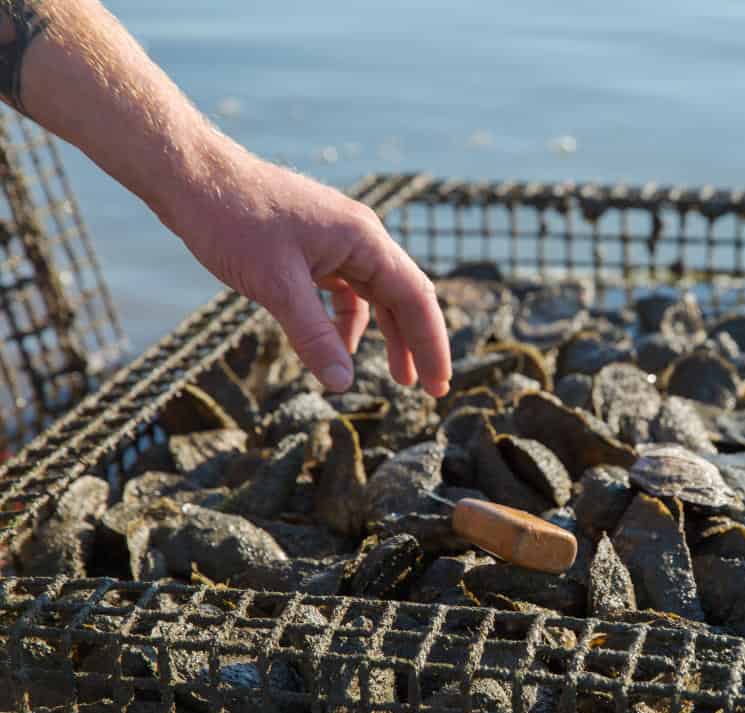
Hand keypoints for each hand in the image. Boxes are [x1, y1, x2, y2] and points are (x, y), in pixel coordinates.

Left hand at [161, 145, 450, 396]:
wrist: (192, 177)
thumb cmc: (234, 220)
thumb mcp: (276, 286)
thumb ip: (314, 336)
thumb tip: (342, 383)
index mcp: (364, 240)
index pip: (416, 298)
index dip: (431, 345)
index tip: (438, 386)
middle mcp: (360, 238)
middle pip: (405, 297)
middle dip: (418, 343)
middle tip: (428, 389)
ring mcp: (337, 241)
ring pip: (377, 294)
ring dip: (388, 334)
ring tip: (396, 376)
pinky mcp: (313, 247)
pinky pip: (346, 288)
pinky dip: (348, 320)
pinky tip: (338, 344)